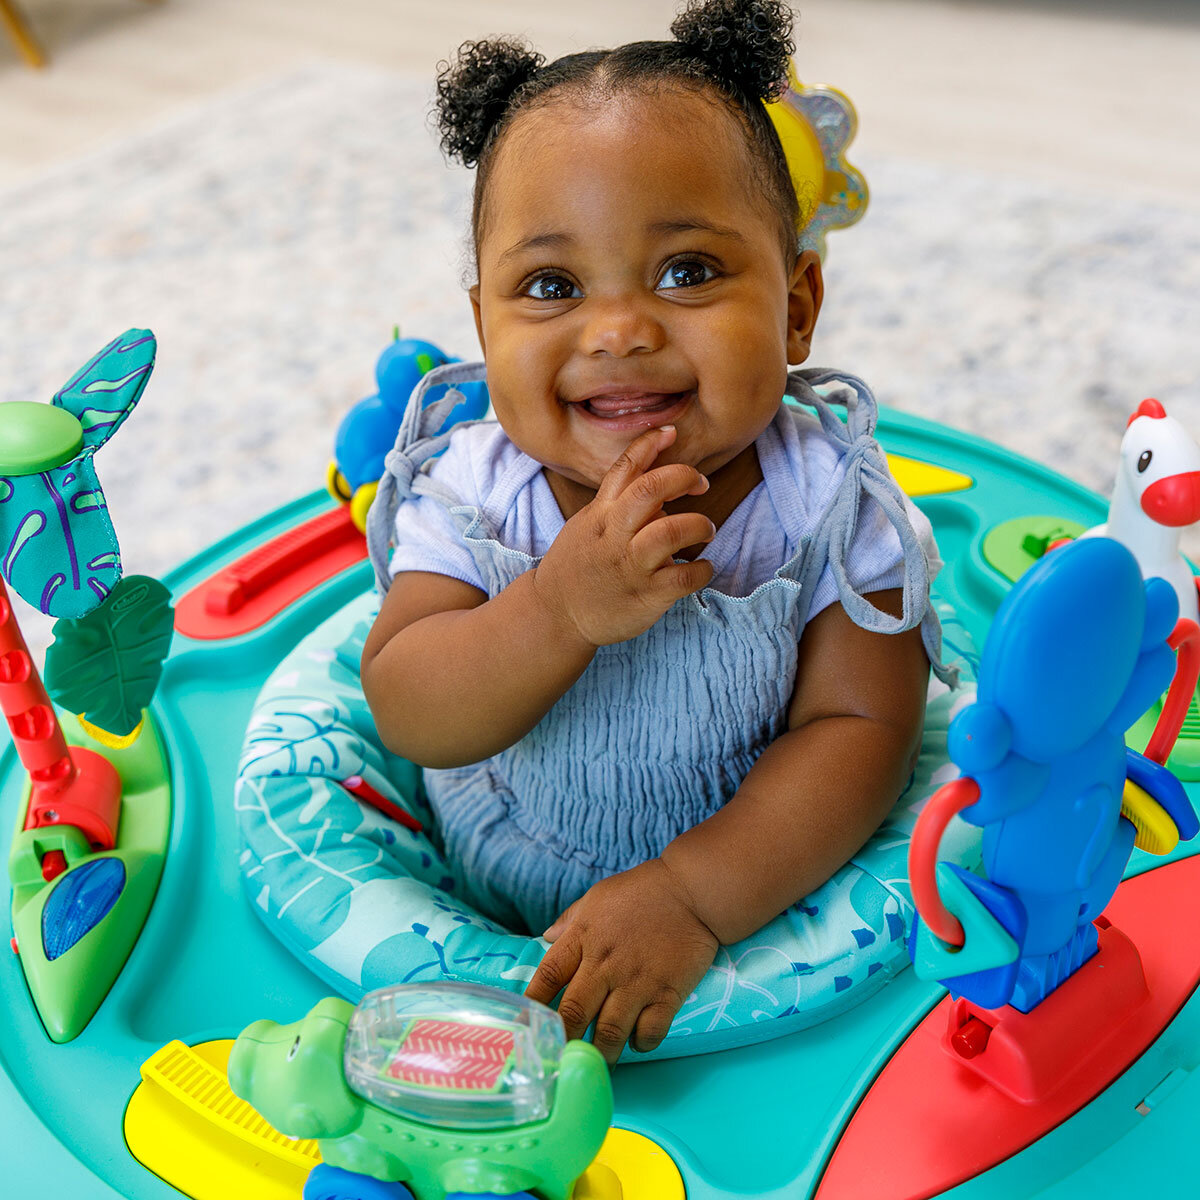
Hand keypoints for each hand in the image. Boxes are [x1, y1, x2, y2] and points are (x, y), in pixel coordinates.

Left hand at [524, 859, 719, 1063]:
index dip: (533, 1004)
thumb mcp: (598, 897)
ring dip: (600, 1053)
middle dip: (563, 1040)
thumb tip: (546, 939)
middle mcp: (605, 964)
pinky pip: (649, 1033)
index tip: (527, 1025)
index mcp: (583, 937)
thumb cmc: (643, 891)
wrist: (692, 890)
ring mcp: (636, 981)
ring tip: (597, 1062)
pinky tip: (637, 1041)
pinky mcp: (667, 993)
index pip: (547, 976)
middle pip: (573, 1013)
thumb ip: (571, 920)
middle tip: (559, 1059)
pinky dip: (640, 1044)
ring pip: (609, 1033)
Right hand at [533, 426, 715, 646]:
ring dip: (698, 524)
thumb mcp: (587, 526)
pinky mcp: (646, 596)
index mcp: (600, 514)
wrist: (555, 615)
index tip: (671, 432)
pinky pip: (685, 577)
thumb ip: (617, 505)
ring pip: (671, 532)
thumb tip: (660, 491)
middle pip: (650, 490)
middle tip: (700, 484)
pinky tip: (703, 567)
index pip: (624, 469)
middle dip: (682, 477)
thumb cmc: (577, 566)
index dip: (649, 444)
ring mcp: (630, 566)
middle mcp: (614, 535)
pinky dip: (703, 569)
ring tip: (705, 530)